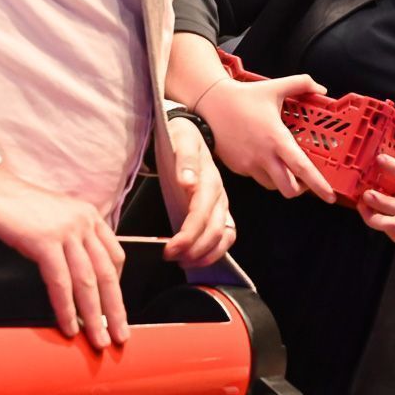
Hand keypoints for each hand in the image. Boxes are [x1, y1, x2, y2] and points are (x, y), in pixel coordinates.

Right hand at [0, 166, 126, 348]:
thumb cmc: (12, 206)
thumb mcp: (52, 219)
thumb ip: (68, 240)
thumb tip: (74, 275)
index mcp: (88, 216)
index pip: (114, 256)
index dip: (117, 287)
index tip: (115, 310)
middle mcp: (83, 221)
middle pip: (107, 273)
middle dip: (115, 309)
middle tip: (120, 336)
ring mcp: (65, 230)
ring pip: (88, 281)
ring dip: (95, 316)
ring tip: (98, 340)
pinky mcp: (44, 240)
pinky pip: (60, 282)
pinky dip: (66, 308)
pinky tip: (69, 326)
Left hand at [161, 114, 234, 266]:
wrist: (192, 131)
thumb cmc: (182, 137)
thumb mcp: (182, 139)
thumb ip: (185, 160)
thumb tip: (188, 182)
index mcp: (209, 180)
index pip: (201, 214)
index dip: (188, 235)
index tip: (169, 249)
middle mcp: (219, 195)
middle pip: (214, 230)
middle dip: (194, 249)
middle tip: (171, 258)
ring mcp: (222, 205)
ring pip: (223, 237)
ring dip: (205, 254)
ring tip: (183, 262)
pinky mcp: (221, 211)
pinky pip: (226, 237)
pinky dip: (214, 252)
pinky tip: (196, 259)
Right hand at [195, 74, 336, 200]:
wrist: (210, 102)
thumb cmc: (244, 96)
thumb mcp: (276, 86)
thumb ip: (302, 84)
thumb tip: (321, 89)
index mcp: (276, 138)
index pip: (302, 168)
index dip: (318, 184)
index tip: (330, 196)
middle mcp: (263, 156)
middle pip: (288, 189)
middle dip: (301, 190)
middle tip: (306, 180)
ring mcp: (249, 164)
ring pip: (272, 186)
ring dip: (283, 182)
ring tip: (286, 168)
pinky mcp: (237, 168)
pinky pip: (257, 178)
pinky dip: (266, 174)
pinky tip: (265, 158)